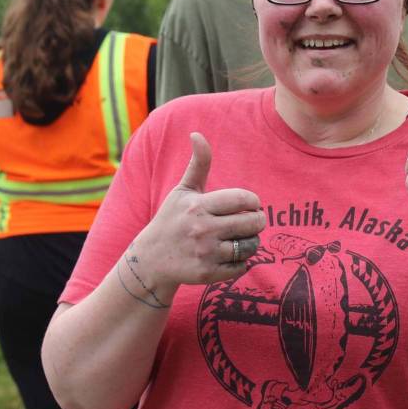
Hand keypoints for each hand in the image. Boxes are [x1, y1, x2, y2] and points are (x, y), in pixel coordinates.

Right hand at [134, 132, 265, 286]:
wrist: (150, 260)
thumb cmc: (171, 219)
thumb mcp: (183, 190)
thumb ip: (198, 164)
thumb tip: (197, 134)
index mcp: (198, 206)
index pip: (244, 200)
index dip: (253, 202)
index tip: (250, 205)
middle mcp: (202, 229)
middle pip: (252, 223)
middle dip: (257, 222)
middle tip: (252, 222)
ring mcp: (205, 253)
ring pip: (250, 246)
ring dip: (251, 242)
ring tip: (241, 238)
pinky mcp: (207, 274)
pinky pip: (242, 267)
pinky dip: (241, 262)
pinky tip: (229, 256)